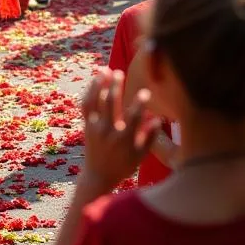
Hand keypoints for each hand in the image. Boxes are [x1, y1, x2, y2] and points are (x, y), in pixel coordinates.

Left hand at [80, 68, 158, 191]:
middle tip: (120, 72)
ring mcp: (95, 127)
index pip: (133, 118)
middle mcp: (108, 132)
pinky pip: (86, 105)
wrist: (99, 175)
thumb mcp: (141, 156)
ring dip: (99, 84)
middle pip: (110, 104)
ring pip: (95, 101)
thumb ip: (150, 138)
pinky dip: (90, 91)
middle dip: (115, 86)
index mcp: (124, 140)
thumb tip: (158, 119)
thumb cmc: (124, 165)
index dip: (139, 104)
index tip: (145, 92)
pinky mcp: (87, 125)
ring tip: (105, 69)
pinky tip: (96, 80)